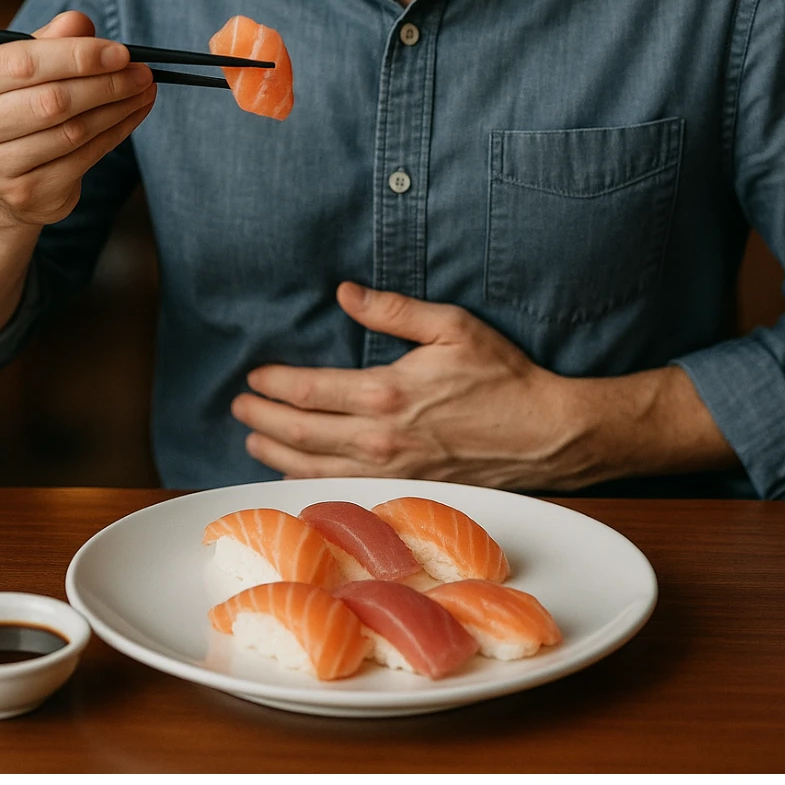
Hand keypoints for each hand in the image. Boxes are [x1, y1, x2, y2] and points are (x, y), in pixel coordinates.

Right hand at [0, 10, 156, 230]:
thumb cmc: (5, 106)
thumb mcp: (13, 68)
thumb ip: (45, 42)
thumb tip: (79, 22)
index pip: (22, 64)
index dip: (77, 56)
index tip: (120, 52)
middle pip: (52, 102)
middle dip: (106, 84)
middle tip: (142, 72)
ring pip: (72, 132)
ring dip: (118, 108)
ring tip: (144, 89)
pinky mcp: (25, 194)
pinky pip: (83, 158)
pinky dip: (116, 132)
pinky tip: (132, 114)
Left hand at [230, 283, 601, 489]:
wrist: (544, 434)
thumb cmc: (503, 376)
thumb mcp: (451, 326)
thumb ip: (393, 310)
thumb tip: (346, 293)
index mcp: (387, 393)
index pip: (310, 391)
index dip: (275, 384)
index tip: (255, 376)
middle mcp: (381, 439)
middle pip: (301, 434)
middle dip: (263, 419)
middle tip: (239, 407)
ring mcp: (391, 472)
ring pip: (315, 469)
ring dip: (277, 455)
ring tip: (253, 440)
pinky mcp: (405, 491)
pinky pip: (344, 490)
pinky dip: (310, 483)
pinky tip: (297, 474)